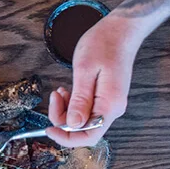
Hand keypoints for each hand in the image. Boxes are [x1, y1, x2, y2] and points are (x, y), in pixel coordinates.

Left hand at [46, 15, 142, 146]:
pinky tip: (68, 89)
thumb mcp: (85, 70)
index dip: (66, 138)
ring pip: (82, 119)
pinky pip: (86, 109)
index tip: (49, 128)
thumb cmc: (103, 44)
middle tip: (54, 96)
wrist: (120, 30)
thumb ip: (80, 100)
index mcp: (110, 105)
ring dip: (67, 109)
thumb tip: (73, 125)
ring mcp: (110, 103)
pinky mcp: (106, 97)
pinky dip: (73, 102)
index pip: (89, 137)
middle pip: (83, 129)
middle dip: (63, 118)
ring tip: (61, 90)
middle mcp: (113, 109)